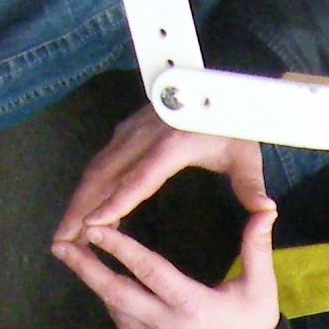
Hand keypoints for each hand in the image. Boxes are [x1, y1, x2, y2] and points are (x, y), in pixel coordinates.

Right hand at [52, 107, 265, 252]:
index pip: (140, 177)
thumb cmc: (232, 123)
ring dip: (78, 201)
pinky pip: (101, 162)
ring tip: (65, 234)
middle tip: (62, 242)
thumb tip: (266, 211)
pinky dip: (87, 188)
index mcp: (174, 143)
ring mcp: (131, 131)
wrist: (218, 87)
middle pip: (105, 175)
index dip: (116, 201)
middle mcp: (144, 135)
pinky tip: (82, 212)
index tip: (94, 224)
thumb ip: (251, 185)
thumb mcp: (246, 154)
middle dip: (80, 209)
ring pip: (97, 169)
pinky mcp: (125, 132)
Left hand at [60, 197, 281, 328]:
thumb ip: (256, 248)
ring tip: (72, 257)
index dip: (119, 248)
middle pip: (115, 292)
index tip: (95, 228)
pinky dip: (109, 302)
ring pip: (114, 308)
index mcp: (192, 305)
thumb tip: (265, 210)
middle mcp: (166, 325)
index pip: (148, 270)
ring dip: (93, 282)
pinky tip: (100, 284)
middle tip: (59, 244)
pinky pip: (121, 325)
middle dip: (84, 267)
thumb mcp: (260, 289)